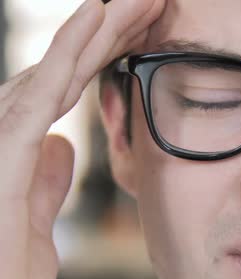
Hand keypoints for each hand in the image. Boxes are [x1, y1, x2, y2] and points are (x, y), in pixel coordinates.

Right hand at [0, 0, 164, 278]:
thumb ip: (47, 180)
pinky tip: (100, 13)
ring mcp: (4, 132)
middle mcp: (10, 128)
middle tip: (154, 3)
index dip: (109, 54)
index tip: (148, 32)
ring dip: (101, 25)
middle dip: (113, 31)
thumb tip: (63, 145)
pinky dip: (72, 47)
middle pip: (70, 67)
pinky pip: (46, 86)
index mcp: (23, 145)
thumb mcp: (37, 222)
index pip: (72, 86)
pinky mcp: (5, 145)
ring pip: (61, 64)